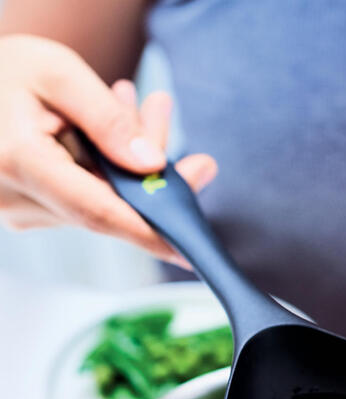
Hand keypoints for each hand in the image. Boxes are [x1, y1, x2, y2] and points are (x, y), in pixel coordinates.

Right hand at [0, 34, 217, 265]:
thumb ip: (107, 119)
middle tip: (197, 159)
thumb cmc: (9, 72)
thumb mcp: (59, 73)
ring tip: (149, 112)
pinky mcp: (32, 213)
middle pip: (110, 210)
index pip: (99, 213)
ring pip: (104, 207)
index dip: (148, 234)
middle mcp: (17, 198)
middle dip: (156, 184)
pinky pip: (89, 204)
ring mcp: (22, 212)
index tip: (188, 250)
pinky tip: (120, 139)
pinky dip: (114, 177)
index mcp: (19, 161)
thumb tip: (153, 165)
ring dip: (136, 171)